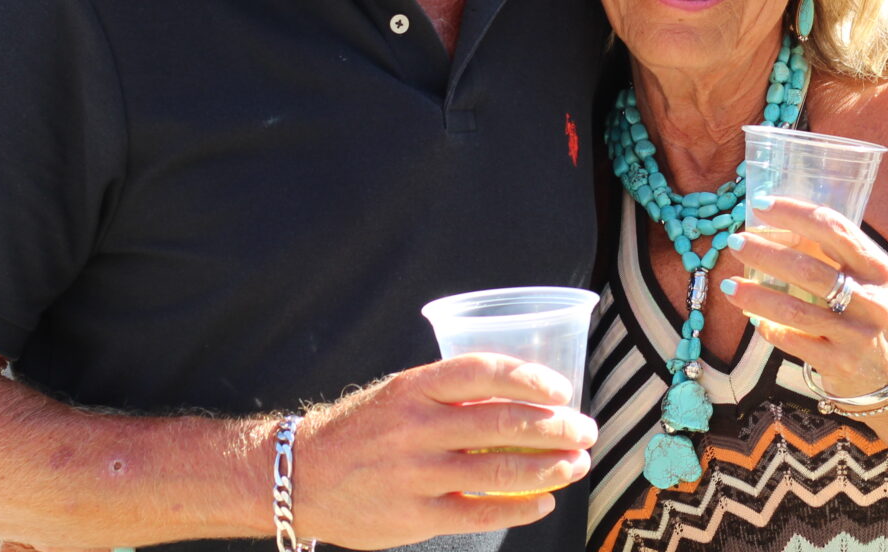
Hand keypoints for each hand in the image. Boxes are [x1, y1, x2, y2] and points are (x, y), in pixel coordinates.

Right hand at [293, 354, 596, 547]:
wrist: (302, 475)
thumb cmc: (365, 430)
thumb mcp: (400, 395)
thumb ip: (452, 395)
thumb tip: (523, 395)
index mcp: (415, 388)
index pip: (481, 371)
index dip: (529, 377)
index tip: (562, 388)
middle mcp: (417, 427)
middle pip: (501, 423)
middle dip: (555, 427)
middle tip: (586, 429)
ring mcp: (416, 474)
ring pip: (499, 470)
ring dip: (548, 468)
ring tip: (576, 464)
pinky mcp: (415, 516)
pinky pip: (480, 510)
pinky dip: (520, 508)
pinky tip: (544, 502)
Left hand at [723, 197, 887, 406]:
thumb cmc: (866, 312)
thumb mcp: (865, 279)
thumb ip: (832, 254)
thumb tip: (774, 226)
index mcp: (876, 268)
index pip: (834, 229)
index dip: (795, 212)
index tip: (761, 204)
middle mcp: (871, 300)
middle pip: (809, 270)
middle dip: (766, 253)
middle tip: (735, 242)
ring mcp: (856, 335)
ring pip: (795, 310)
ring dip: (756, 296)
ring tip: (729, 285)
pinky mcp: (839, 363)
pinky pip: (793, 342)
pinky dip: (770, 329)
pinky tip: (754, 319)